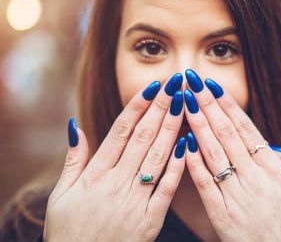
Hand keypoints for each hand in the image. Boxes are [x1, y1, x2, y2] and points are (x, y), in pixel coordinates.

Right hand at [44, 73, 186, 241]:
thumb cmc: (69, 230)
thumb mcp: (62, 194)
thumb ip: (73, 159)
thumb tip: (76, 126)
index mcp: (96, 174)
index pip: (121, 131)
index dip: (139, 106)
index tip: (154, 86)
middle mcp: (117, 182)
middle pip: (143, 137)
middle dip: (161, 108)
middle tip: (176, 83)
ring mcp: (135, 200)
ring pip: (157, 157)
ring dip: (172, 128)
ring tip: (185, 104)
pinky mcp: (150, 219)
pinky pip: (166, 189)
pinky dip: (177, 166)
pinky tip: (188, 144)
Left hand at [183, 69, 280, 241]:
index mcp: (271, 169)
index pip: (246, 130)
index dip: (229, 107)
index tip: (214, 87)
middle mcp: (252, 177)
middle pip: (226, 134)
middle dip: (208, 106)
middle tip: (192, 83)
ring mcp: (234, 193)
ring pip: (213, 153)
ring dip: (198, 125)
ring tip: (184, 103)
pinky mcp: (219, 210)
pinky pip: (204, 182)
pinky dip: (193, 162)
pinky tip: (183, 141)